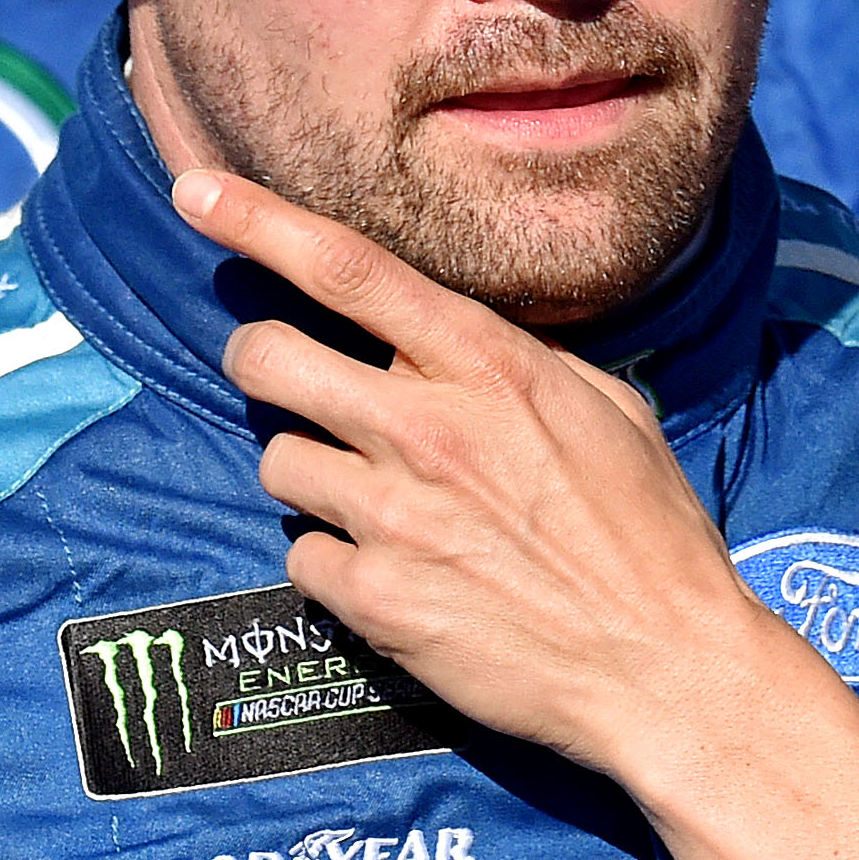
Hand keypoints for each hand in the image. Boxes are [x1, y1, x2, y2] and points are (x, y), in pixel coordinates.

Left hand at [171, 166, 795, 767]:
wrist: (662, 667)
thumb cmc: (652, 537)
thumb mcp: (612, 414)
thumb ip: (526, 365)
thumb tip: (458, 342)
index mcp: (491, 368)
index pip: (350, 270)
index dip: (258, 220)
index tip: (196, 191)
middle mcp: (428, 429)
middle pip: (270, 356)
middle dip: (259, 354)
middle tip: (284, 373)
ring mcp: (392, 516)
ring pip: (275, 457)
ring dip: (308, 467)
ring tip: (373, 495)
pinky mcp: (373, 597)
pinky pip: (301, 552)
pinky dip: (333, 557)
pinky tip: (392, 568)